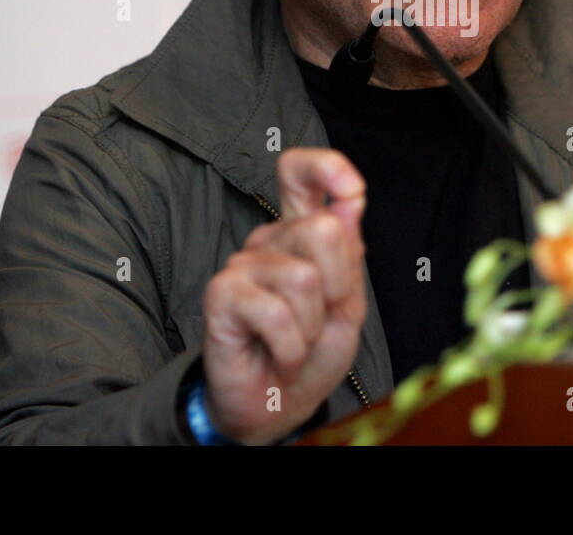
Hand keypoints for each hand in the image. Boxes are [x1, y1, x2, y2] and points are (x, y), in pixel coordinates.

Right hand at [200, 147, 366, 443]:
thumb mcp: (347, 305)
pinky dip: (291, 346)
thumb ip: (349, 253)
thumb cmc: (311, 353)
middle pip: (323, 230)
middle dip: (339, 285)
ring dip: (311, 325)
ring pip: (305, 278)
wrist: (277, 405)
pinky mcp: (221, 294)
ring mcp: (243, 264)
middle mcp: (269, 240)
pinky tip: (280, 354)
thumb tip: (350, 202)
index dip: (328, 168)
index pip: (300, 173)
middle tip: (320, 316)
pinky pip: (277, 312)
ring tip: (295, 340)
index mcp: (300, 233)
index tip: (352, 190)